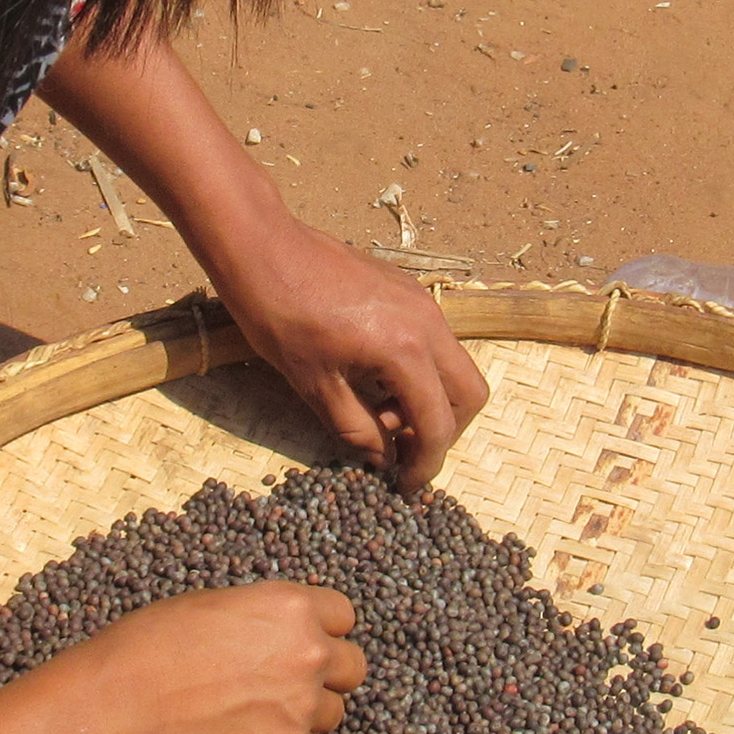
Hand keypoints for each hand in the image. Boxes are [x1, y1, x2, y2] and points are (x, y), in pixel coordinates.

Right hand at [53, 582, 364, 733]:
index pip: (344, 616)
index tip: (305, 642)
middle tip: (289, 683)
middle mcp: (309, 653)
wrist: (124, 698)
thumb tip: (282, 634)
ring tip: (259, 714)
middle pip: (353, 668)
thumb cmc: (153, 642)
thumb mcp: (216, 604)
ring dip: (307, 715)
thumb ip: (265, 618)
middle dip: (327, 675)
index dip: (323, 630)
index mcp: (292, 607)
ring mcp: (302, 705)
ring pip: (334, 714)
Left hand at [209, 220, 490, 490]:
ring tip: (382, 414)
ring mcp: (422, 302)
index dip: (426, 464)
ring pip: (456, 365)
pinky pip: (436, 341)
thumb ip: (355, 430)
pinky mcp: (410, 291)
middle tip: (404, 450)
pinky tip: (377, 379)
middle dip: (445, 430)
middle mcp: (427, 322)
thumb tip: (383, 459)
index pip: (437, 423)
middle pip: (470, 393)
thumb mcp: (313, 385)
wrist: (262, 247)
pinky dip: (422, 371)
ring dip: (432, 400)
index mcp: (404, 350)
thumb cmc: (278, 314)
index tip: (407, 485)